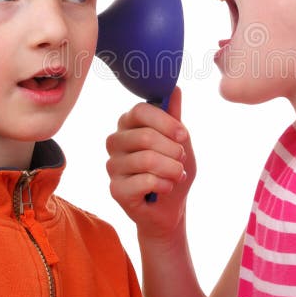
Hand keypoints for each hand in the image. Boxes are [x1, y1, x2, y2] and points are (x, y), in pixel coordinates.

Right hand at [106, 87, 195, 238]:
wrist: (170, 208)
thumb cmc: (173, 169)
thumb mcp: (180, 141)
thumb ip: (174, 116)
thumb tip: (174, 88)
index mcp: (128, 124)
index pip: (140, 110)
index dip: (165, 122)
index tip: (183, 134)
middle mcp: (115, 142)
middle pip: (144, 136)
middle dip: (173, 150)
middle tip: (182, 159)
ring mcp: (112, 166)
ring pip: (146, 160)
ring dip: (172, 169)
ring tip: (177, 175)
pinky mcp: (115, 189)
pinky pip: (144, 181)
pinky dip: (164, 184)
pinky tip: (166, 188)